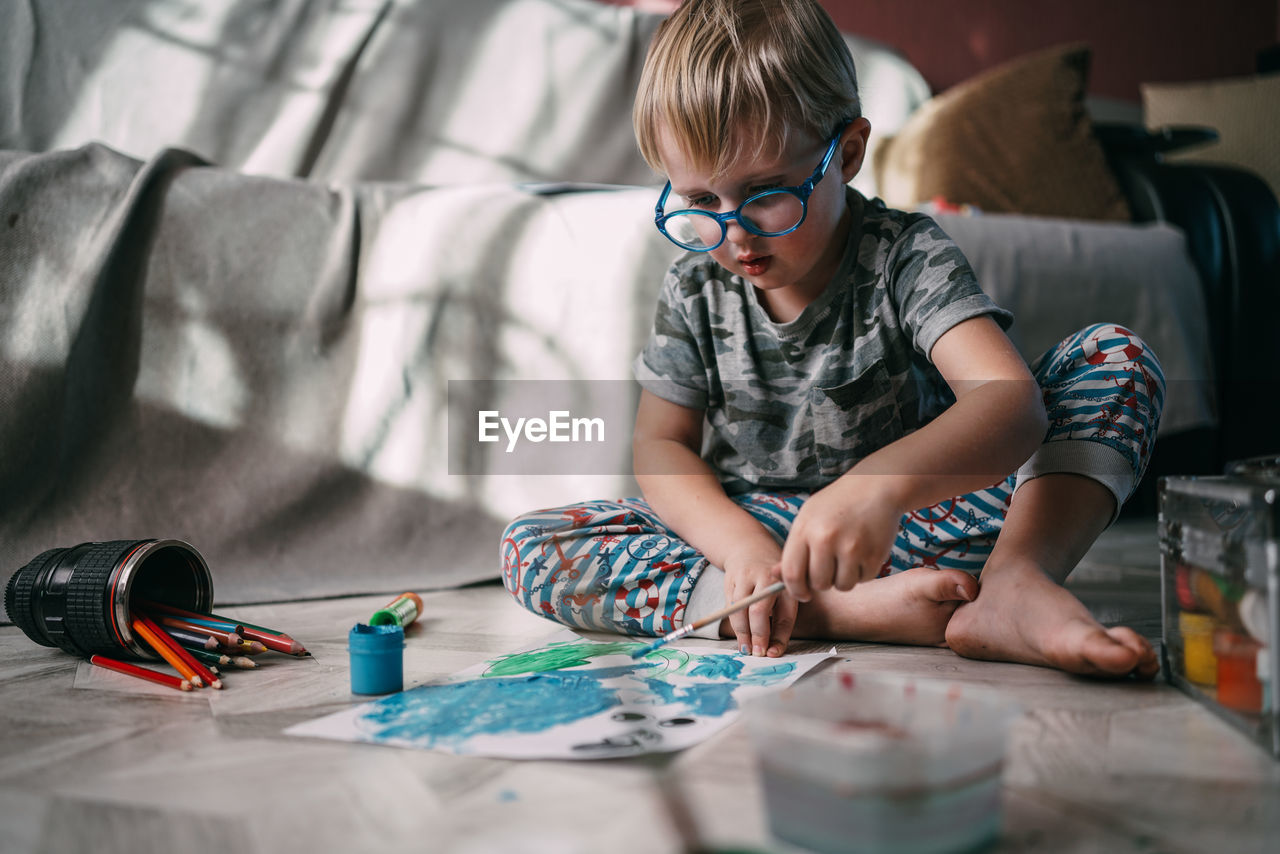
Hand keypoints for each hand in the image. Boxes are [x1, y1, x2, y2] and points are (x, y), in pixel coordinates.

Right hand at [720, 550, 794, 657]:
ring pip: (740, 610)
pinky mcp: (731, 579)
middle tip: (756, 653)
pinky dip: (734, 623)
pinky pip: (730, 606)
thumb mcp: (783, 595)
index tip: (771, 654)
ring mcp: (747, 577)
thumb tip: (773, 651)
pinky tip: (739, 634)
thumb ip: (781, 620)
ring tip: (745, 648)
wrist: (750, 550)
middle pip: (759, 611)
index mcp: (787, 586)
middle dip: (757, 635)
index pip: (785, 616)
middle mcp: (767, 579)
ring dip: (742, 632)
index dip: (778, 638)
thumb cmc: (771, 581)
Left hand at [780, 476, 904, 600]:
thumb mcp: (808, 518)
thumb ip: (793, 549)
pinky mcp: (874, 555)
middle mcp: (826, 539)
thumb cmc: (836, 504)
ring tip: (846, 558)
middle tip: (829, 568)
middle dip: (822, 582)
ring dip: (843, 579)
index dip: (795, 590)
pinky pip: (863, 580)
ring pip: (841, 586)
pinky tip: (862, 553)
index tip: (802, 593)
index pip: (792, 574)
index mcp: (805, 529)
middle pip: (818, 584)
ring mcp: (852, 547)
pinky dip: (862, 573)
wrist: (875, 486)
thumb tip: (776, 577)